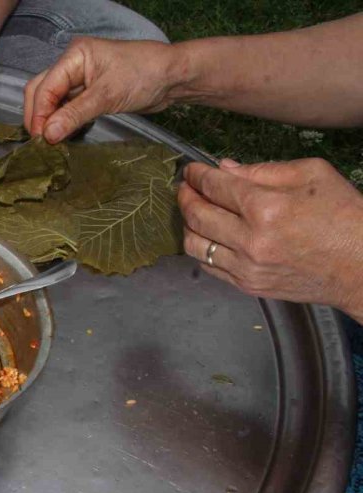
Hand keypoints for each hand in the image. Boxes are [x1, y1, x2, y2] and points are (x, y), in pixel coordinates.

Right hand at [24, 37, 183, 142]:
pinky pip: (67, 108)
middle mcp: (73, 65)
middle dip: (38, 117)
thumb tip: (47, 135)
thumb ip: (74, 115)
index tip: (41, 139)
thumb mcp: (107, 96)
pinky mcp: (89, 94)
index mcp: (74, 56)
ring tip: (51, 143)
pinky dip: (62, 122)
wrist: (173, 78)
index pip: (45, 87)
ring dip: (49, 121)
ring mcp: (80, 80)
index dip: (39, 114)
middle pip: (41, 92)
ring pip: (52, 102)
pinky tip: (64, 135)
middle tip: (41, 143)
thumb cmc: (144, 75)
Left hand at [180, 158, 362, 316]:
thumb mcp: (312, 174)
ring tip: (194, 211)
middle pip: (196, 215)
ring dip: (187, 224)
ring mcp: (246, 267)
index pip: (214, 186)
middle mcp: (251, 240)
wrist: (361, 265)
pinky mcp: (248, 285)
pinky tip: (209, 235)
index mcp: (266, 207)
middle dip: (185, 196)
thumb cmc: (344, 215)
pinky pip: (209, 266)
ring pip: (195, 244)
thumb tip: (225, 169)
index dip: (196, 175)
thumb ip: (263, 169)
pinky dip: (202, 248)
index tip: (191, 170)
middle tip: (185, 188)